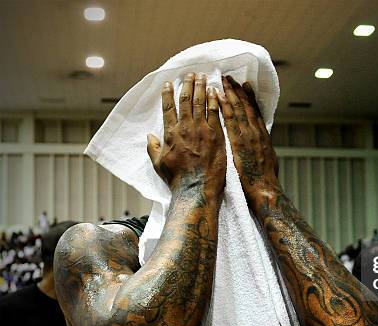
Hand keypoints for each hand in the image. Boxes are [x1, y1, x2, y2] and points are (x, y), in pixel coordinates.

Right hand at [147, 73, 225, 199]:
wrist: (196, 188)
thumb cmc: (177, 179)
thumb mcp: (158, 164)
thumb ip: (153, 148)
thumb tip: (149, 136)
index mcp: (170, 133)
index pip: (167, 107)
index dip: (168, 92)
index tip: (169, 82)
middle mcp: (185, 128)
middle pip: (185, 100)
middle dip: (187, 84)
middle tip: (190, 74)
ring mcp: (202, 130)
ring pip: (201, 102)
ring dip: (201, 87)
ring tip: (202, 76)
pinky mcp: (217, 135)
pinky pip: (216, 113)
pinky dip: (214, 100)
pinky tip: (215, 91)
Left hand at [219, 75, 279, 204]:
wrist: (264, 189)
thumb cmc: (265, 180)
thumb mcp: (269, 161)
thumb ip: (262, 150)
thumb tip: (262, 146)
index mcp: (263, 136)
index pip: (255, 112)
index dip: (249, 98)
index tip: (244, 86)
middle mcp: (256, 132)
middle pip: (246, 106)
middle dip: (238, 91)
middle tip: (230, 78)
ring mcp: (248, 135)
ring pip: (238, 109)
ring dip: (230, 93)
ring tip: (223, 81)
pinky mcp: (239, 141)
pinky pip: (230, 120)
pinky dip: (225, 106)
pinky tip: (219, 96)